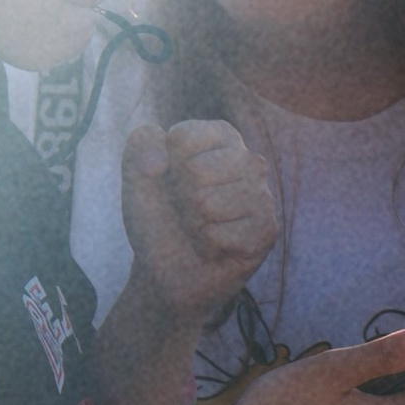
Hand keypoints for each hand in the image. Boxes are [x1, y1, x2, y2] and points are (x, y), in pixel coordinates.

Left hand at [121, 116, 277, 324]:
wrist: (165, 267)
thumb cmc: (158, 216)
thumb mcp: (137, 174)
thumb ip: (141, 143)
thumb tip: (161, 163)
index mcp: (223, 137)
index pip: (183, 138)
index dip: (163, 165)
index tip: (170, 180)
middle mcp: (250, 161)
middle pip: (197, 172)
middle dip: (179, 199)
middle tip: (186, 211)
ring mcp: (263, 195)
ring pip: (208, 205)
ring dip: (192, 225)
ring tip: (200, 229)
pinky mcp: (267, 230)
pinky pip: (220, 235)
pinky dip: (206, 246)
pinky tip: (214, 248)